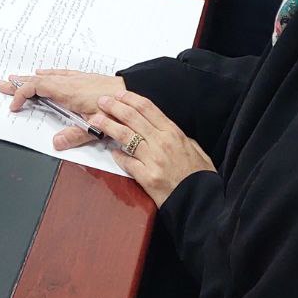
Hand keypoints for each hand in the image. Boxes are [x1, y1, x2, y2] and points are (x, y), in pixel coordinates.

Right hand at [0, 69, 125, 148]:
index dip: (21, 95)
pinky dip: (47, 74)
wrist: (133, 94)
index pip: (36, 88)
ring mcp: (76, 78)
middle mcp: (69, 82)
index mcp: (67, 92)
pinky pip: (59, 73)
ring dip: (30, 77)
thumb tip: (56, 143)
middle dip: (18, 83)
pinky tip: (46, 73)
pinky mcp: (84, 78)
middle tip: (1, 84)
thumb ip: (75, 135)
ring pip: (47, 75)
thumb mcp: (95, 127)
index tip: (13, 106)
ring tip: (17, 78)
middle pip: (37, 79)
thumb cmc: (116, 110)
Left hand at [88, 91, 214, 206]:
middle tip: (101, 101)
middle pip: (132, 118)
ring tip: (95, 120)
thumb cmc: (200, 177)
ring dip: (107, 125)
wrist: (202, 203)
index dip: (130, 98)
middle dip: (114, 107)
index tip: (119, 94)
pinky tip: (111, 151)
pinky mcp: (147, 177)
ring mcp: (153, 159)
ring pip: (125, 136)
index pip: (147, 108)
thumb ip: (179, 137)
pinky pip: (126, 161)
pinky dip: (116, 155)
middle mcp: (162, 142)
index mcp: (173, 133)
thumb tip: (166, 130)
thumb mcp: (196, 149)